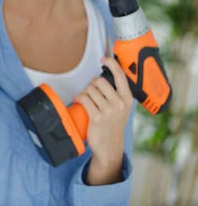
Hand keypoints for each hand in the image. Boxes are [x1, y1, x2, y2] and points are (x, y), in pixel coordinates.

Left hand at [74, 57, 132, 183]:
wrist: (110, 146)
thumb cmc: (113, 125)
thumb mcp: (121, 108)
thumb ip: (116, 94)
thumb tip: (103, 77)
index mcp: (127, 99)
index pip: (121, 76)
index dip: (111, 64)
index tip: (104, 59)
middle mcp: (120, 103)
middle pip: (99, 81)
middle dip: (91, 84)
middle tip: (91, 92)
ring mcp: (109, 110)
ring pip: (90, 90)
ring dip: (84, 92)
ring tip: (86, 99)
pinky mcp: (97, 117)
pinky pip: (84, 98)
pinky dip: (78, 98)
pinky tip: (79, 101)